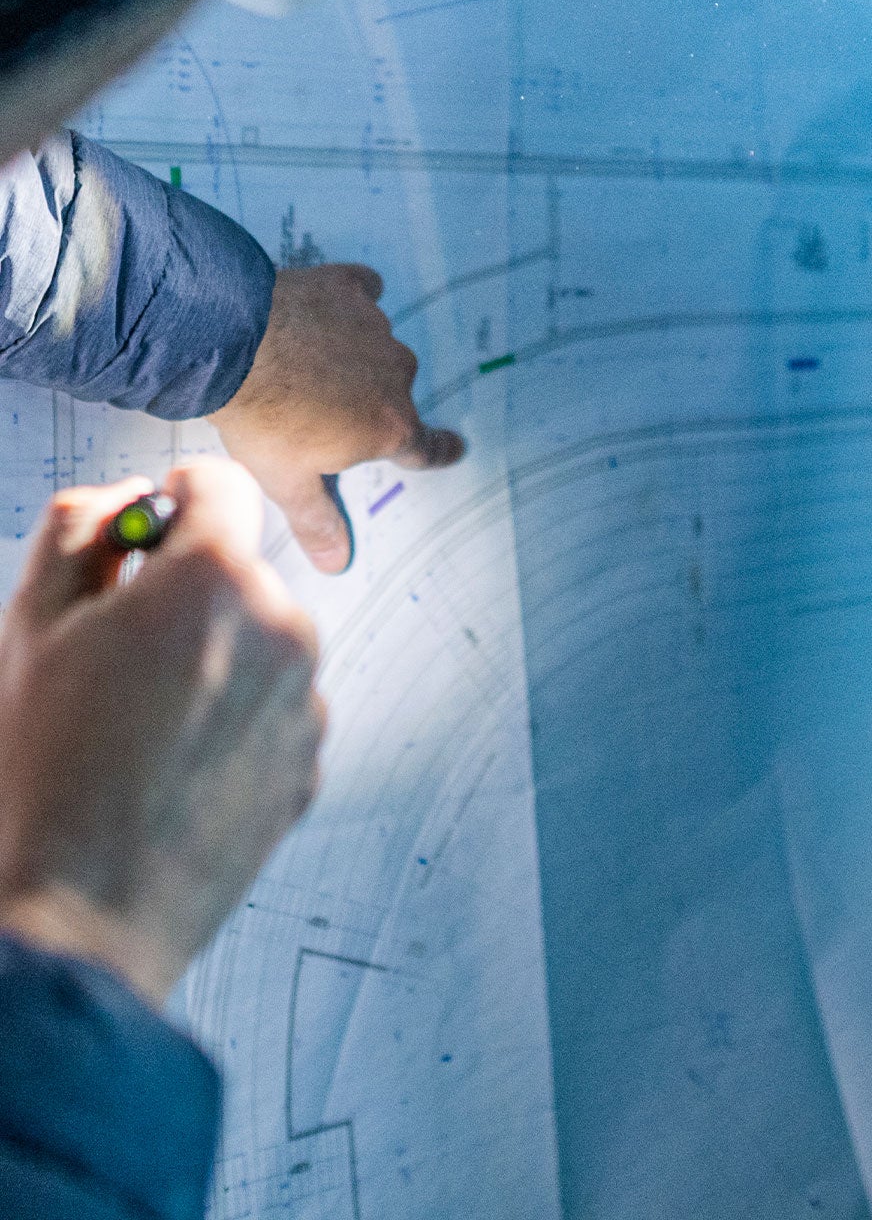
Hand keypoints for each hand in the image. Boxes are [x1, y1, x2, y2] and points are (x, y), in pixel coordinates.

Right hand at [0, 459, 325, 1004]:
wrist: (82, 914)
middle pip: (237, 575)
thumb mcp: (31, 630)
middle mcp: (283, 625)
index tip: (147, 525)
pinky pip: (273, 712)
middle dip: (185, 597)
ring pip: (258, 644)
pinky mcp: (311, 760)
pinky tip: (172, 772)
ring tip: (138, 729)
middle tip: (115, 657)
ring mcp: (305, 697)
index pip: (217, 487)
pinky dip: (234, 725)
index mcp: (214, 579)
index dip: (174, 497)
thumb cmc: (45, 770)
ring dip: (213, 661)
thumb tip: (123, 499)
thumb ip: (79, 535)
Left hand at [211, 264, 463, 572]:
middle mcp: (396, 376)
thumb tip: (337, 565)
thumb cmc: (260, 417)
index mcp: (388, 427)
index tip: (452, 449)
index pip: (425, 447)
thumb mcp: (286, 481)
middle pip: (391, 397)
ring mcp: (376, 329)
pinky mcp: (351, 288)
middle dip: (365, 403)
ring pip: (375, 350)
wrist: (229, 341)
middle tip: (321, 409)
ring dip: (351, 357)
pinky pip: (364, 294)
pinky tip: (325, 309)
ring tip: (303, 362)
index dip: (438, 451)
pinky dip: (351, 302)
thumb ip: (318, 521)